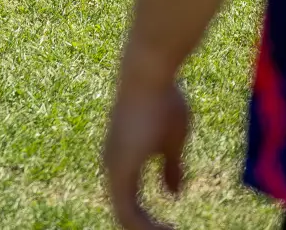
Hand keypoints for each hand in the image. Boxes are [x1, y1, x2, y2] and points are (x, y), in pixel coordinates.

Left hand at [102, 73, 189, 229]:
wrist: (150, 72)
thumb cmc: (163, 99)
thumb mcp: (172, 140)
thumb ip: (170, 167)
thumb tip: (173, 194)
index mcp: (123, 159)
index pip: (131, 204)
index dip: (148, 222)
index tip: (173, 229)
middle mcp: (113, 164)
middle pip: (125, 214)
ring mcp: (113, 166)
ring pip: (124, 217)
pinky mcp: (118, 166)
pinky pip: (125, 211)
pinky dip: (144, 227)